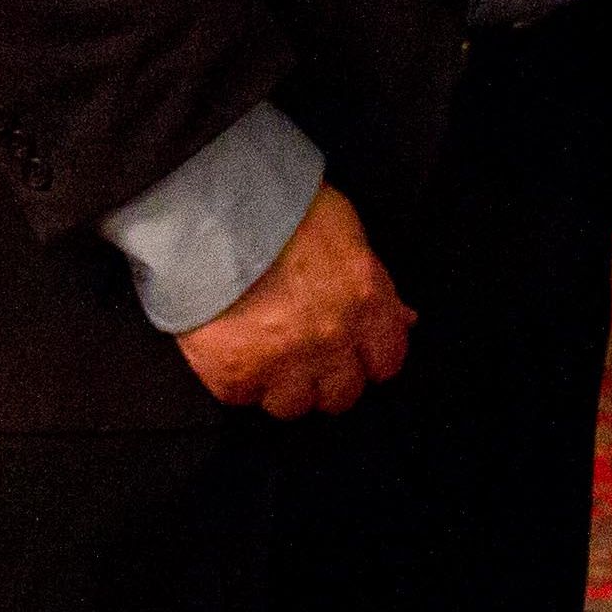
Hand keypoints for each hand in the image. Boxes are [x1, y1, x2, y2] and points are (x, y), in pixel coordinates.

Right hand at [175, 185, 412, 419]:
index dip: (368, 357)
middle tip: (303, 353)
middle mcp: (330, 340)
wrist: (207, 207)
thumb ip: (374, 280)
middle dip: (326, 378)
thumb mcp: (343, 231)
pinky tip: (229, 346)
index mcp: (364, 302)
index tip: (352, 350)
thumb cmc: (277, 205)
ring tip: (262, 352)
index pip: (387, 360)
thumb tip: (403, 317)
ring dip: (280, 385)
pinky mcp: (234, 375)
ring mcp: (282, 363)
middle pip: (342, 395)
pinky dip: (236, 378)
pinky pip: (241, 397)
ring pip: (292, 406)